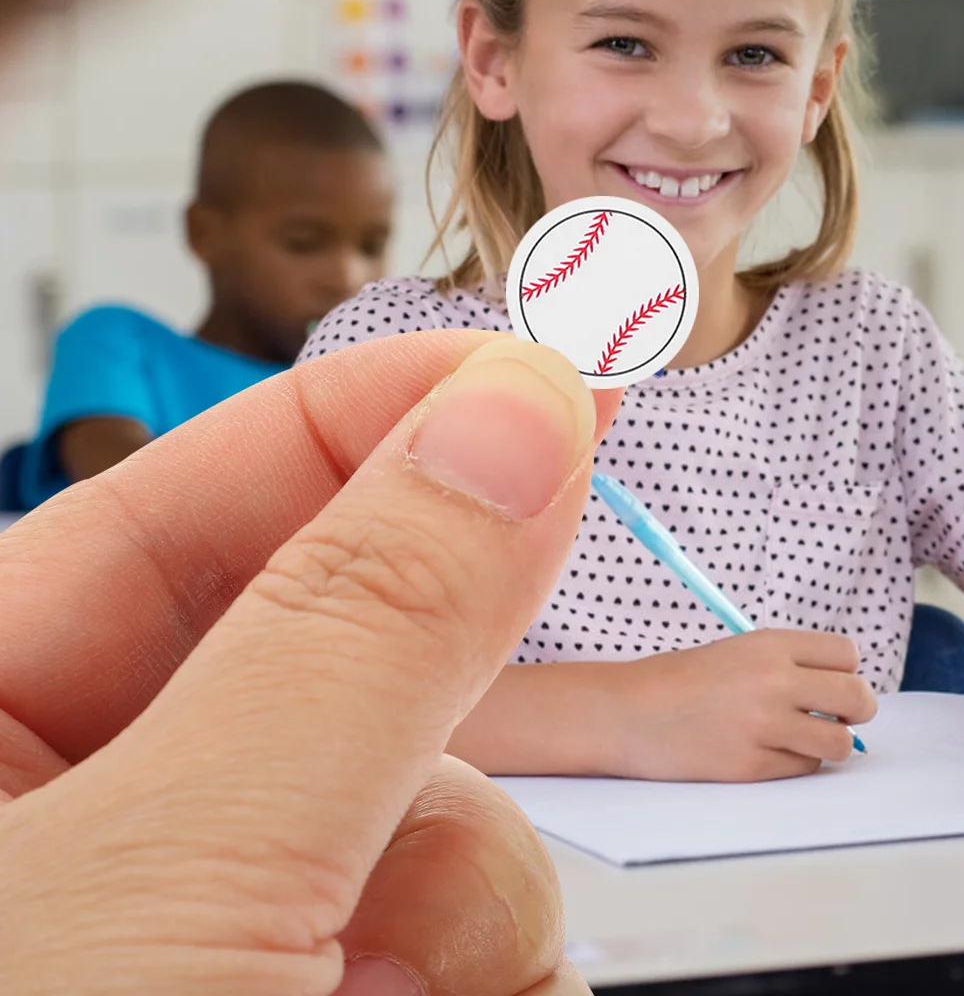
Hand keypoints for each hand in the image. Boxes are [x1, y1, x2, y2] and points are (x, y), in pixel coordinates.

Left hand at [0, 331, 622, 995]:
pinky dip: (481, 972)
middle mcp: (75, 836)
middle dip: (436, 691)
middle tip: (550, 599)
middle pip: (325, 659)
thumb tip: (513, 410)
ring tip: (408, 993)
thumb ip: (357, 634)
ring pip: (419, 815)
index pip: (172, 504)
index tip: (544, 368)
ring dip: (465, 896)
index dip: (369, 411)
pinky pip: (448, 939)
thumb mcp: (174, 878)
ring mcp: (199, 939)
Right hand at [609, 629, 877, 781]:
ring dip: (829, 744)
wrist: (631, 713)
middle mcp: (773, 681)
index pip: (847, 655)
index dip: (847, 672)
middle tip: (841, 717)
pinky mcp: (751, 766)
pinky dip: (795, 764)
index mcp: (771, 645)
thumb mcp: (740, 653)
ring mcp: (763, 726)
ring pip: (839, 742)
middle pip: (856, 697)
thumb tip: (845, 693)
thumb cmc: (685, 681)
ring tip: (804, 739)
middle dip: (857, 710)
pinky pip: (803, 769)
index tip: (833, 682)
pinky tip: (768, 753)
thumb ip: (790, 665)